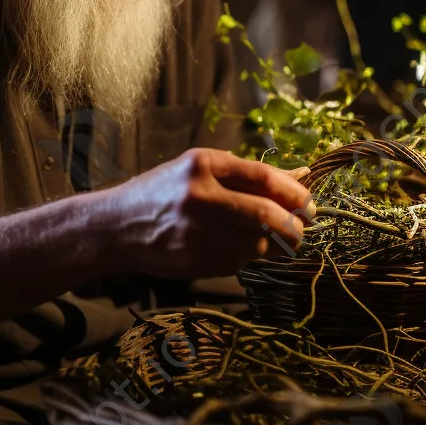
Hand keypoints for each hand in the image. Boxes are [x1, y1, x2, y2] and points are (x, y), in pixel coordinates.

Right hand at [104, 148, 315, 279]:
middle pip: (265, 213)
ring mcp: (196, 230)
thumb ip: (249, 174)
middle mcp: (199, 195)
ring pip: (256, 242)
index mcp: (202, 164)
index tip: (308, 202)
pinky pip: (238, 260)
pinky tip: (230, 247)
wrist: (118, 225)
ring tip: (262, 237)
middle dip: (293, 224)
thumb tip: (301, 175)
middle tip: (302, 229)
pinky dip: (245, 256)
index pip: (262, 176)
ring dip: (269, 243)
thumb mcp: (202, 170)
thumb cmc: (167, 192)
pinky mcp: (194, 259)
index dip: (293, 192)